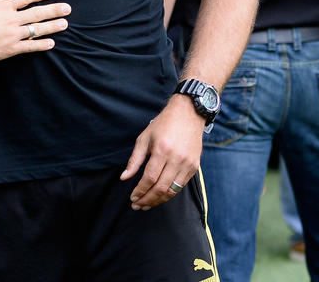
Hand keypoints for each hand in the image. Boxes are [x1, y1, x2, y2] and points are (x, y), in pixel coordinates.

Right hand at [0, 0, 68, 63]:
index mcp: (3, 7)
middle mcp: (11, 20)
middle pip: (37, 14)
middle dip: (54, 10)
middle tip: (67, 8)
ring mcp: (13, 35)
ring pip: (36, 30)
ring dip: (52, 26)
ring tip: (64, 24)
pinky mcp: (11, 49)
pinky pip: (30, 47)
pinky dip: (41, 45)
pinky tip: (51, 43)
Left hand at [121, 95, 203, 209]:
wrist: (188, 114)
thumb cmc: (163, 124)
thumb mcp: (144, 138)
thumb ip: (134, 160)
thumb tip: (124, 178)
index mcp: (162, 150)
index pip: (149, 178)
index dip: (140, 191)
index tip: (132, 197)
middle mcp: (176, 159)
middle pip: (161, 188)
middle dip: (147, 199)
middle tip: (137, 205)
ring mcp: (187, 164)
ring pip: (172, 190)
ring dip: (158, 200)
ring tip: (147, 204)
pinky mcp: (194, 166)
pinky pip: (181, 186)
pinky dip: (170, 193)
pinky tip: (160, 196)